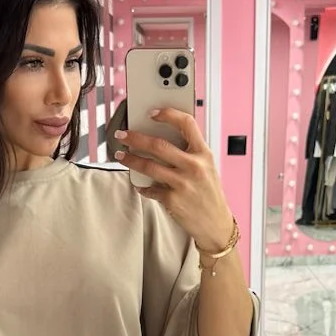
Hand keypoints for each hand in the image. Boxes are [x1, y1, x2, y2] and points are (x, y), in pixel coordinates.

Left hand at [113, 109, 234, 253]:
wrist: (215, 223)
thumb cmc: (209, 193)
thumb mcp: (207, 167)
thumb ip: (190, 152)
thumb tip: (160, 138)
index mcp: (203, 154)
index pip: (187, 124)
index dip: (168, 114)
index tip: (152, 113)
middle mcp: (194, 167)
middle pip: (158, 145)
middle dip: (135, 138)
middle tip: (122, 135)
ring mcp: (182, 184)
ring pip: (148, 166)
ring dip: (130, 159)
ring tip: (120, 155)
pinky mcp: (172, 200)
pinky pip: (150, 189)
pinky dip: (141, 186)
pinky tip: (138, 183)